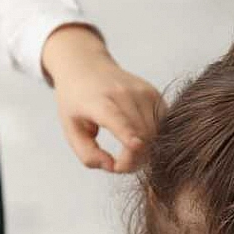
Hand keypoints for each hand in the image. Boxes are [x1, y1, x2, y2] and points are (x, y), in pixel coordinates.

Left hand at [41, 24, 163, 172]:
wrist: (87, 67)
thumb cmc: (76, 102)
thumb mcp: (70, 129)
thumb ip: (87, 154)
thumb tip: (113, 167)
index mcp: (98, 101)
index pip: (117, 118)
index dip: (128, 134)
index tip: (136, 146)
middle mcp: (124, 93)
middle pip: (141, 135)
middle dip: (134, 160)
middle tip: (118, 164)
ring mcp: (143, 92)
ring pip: (155, 133)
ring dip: (146, 152)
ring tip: (127, 152)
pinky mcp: (155, 94)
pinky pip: (163, 126)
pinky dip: (154, 138)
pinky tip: (139, 139)